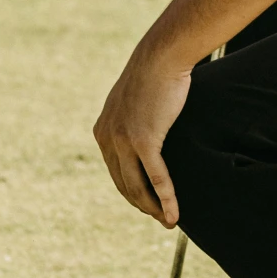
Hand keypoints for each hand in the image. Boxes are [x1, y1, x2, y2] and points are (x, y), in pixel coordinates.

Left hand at [92, 46, 190, 226]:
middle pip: (124, 184)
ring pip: (137, 186)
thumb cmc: (154, 74)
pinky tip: (173, 213)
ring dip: (153, 208)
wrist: (161, 56)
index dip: (132, 191)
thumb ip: (132, 119)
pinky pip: (156, 176)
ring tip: (168, 221)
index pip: (115, 171)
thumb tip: (145, 130)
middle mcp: (107, 138)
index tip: (148, 204)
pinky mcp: (144, 140)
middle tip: (159, 219)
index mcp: (103, 131)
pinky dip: (166, 197)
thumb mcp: (134, 100)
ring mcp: (124, 140)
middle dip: (142, 205)